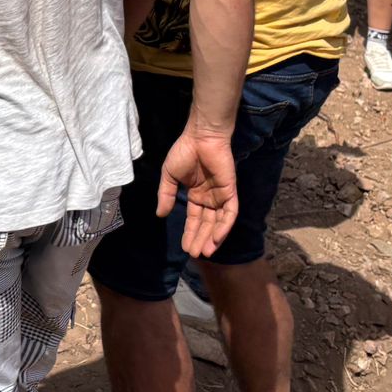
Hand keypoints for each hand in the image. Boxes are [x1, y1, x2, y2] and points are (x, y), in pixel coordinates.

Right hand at [158, 129, 238, 258]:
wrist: (200, 137)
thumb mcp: (169, 176)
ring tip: (205, 252)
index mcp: (196, 195)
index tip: (185, 248)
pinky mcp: (230, 191)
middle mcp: (210, 198)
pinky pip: (230, 212)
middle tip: (195, 255)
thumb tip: (160, 215)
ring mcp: (221, 195)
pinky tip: (216, 238)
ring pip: (218, 222)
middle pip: (206, 224)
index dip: (190, 233)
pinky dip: (224, 226)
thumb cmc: (185, 152)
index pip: (194, 219)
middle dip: (201, 239)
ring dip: (213, 237)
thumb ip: (166, 195)